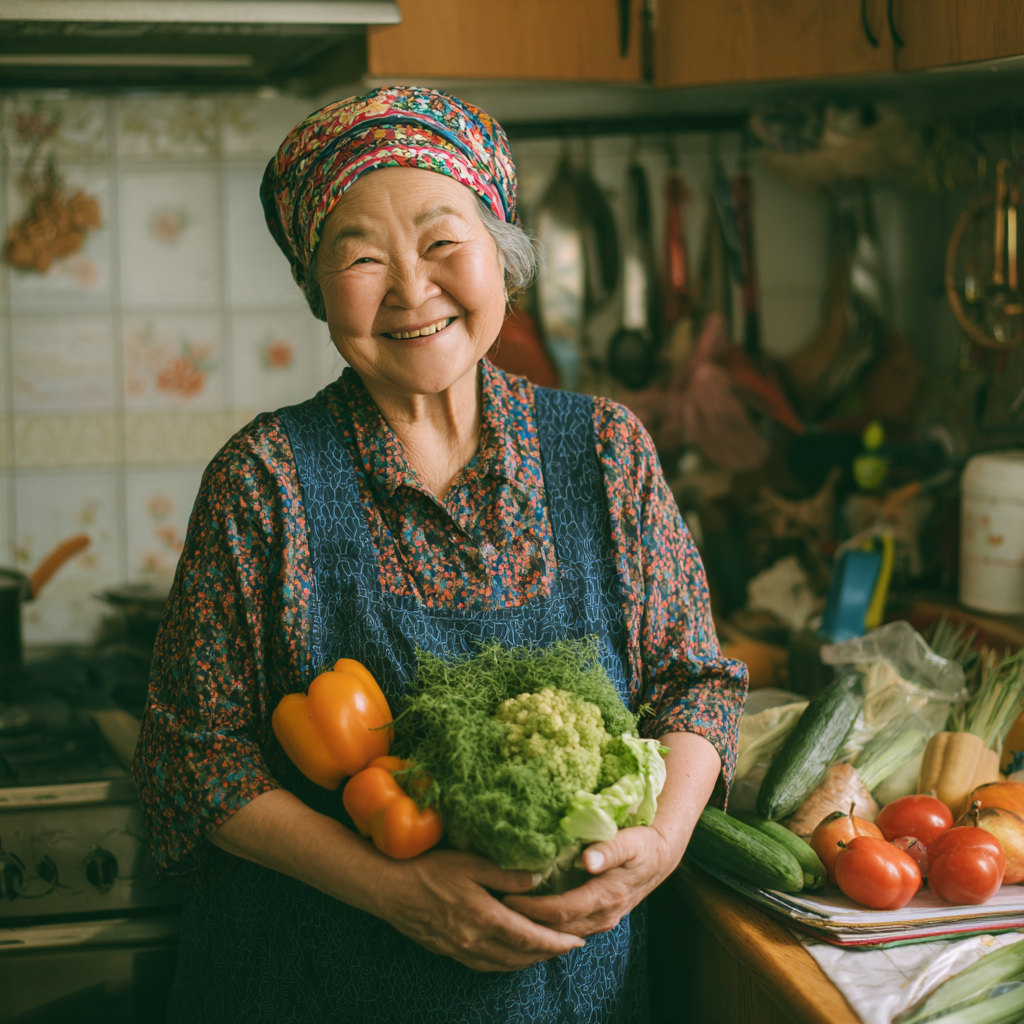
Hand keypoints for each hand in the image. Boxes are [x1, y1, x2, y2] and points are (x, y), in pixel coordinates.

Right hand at [374, 847, 584, 971]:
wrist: (389, 889)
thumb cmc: (429, 869)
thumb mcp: (470, 863)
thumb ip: (505, 874)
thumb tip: (536, 880)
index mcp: (485, 917)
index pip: (529, 937)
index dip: (555, 941)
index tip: (576, 940)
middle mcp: (475, 940)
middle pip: (520, 956)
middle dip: (548, 953)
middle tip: (569, 947)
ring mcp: (461, 949)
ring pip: (503, 965)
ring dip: (528, 961)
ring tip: (545, 953)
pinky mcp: (448, 951)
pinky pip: (484, 965)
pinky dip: (504, 963)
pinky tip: (509, 956)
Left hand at [503, 824, 680, 938]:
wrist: (662, 856)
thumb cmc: (643, 844)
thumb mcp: (630, 841)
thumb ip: (609, 849)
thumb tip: (588, 859)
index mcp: (607, 896)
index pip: (562, 911)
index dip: (534, 909)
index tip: (508, 899)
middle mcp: (604, 915)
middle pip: (558, 928)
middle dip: (527, 923)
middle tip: (497, 909)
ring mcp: (602, 920)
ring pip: (563, 934)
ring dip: (536, 928)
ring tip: (506, 916)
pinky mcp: (600, 918)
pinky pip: (570, 929)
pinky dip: (549, 928)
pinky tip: (529, 922)